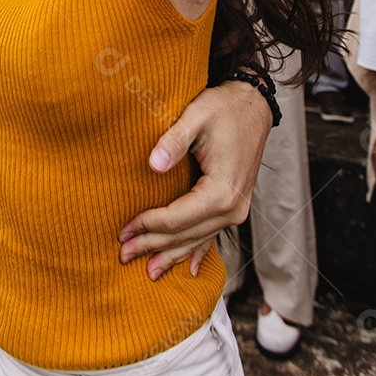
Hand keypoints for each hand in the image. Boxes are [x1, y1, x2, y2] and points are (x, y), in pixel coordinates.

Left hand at [118, 80, 269, 277]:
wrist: (253, 104)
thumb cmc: (224, 107)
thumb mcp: (196, 116)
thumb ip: (174, 141)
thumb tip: (153, 165)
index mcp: (222, 191)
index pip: (176, 218)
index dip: (147, 226)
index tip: (123, 230)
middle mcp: (233, 208)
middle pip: (185, 235)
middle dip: (153, 246)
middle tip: (123, 255)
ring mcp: (236, 209)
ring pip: (197, 239)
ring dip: (171, 254)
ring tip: (147, 271)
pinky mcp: (234, 205)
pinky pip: (212, 234)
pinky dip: (196, 251)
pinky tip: (188, 269)